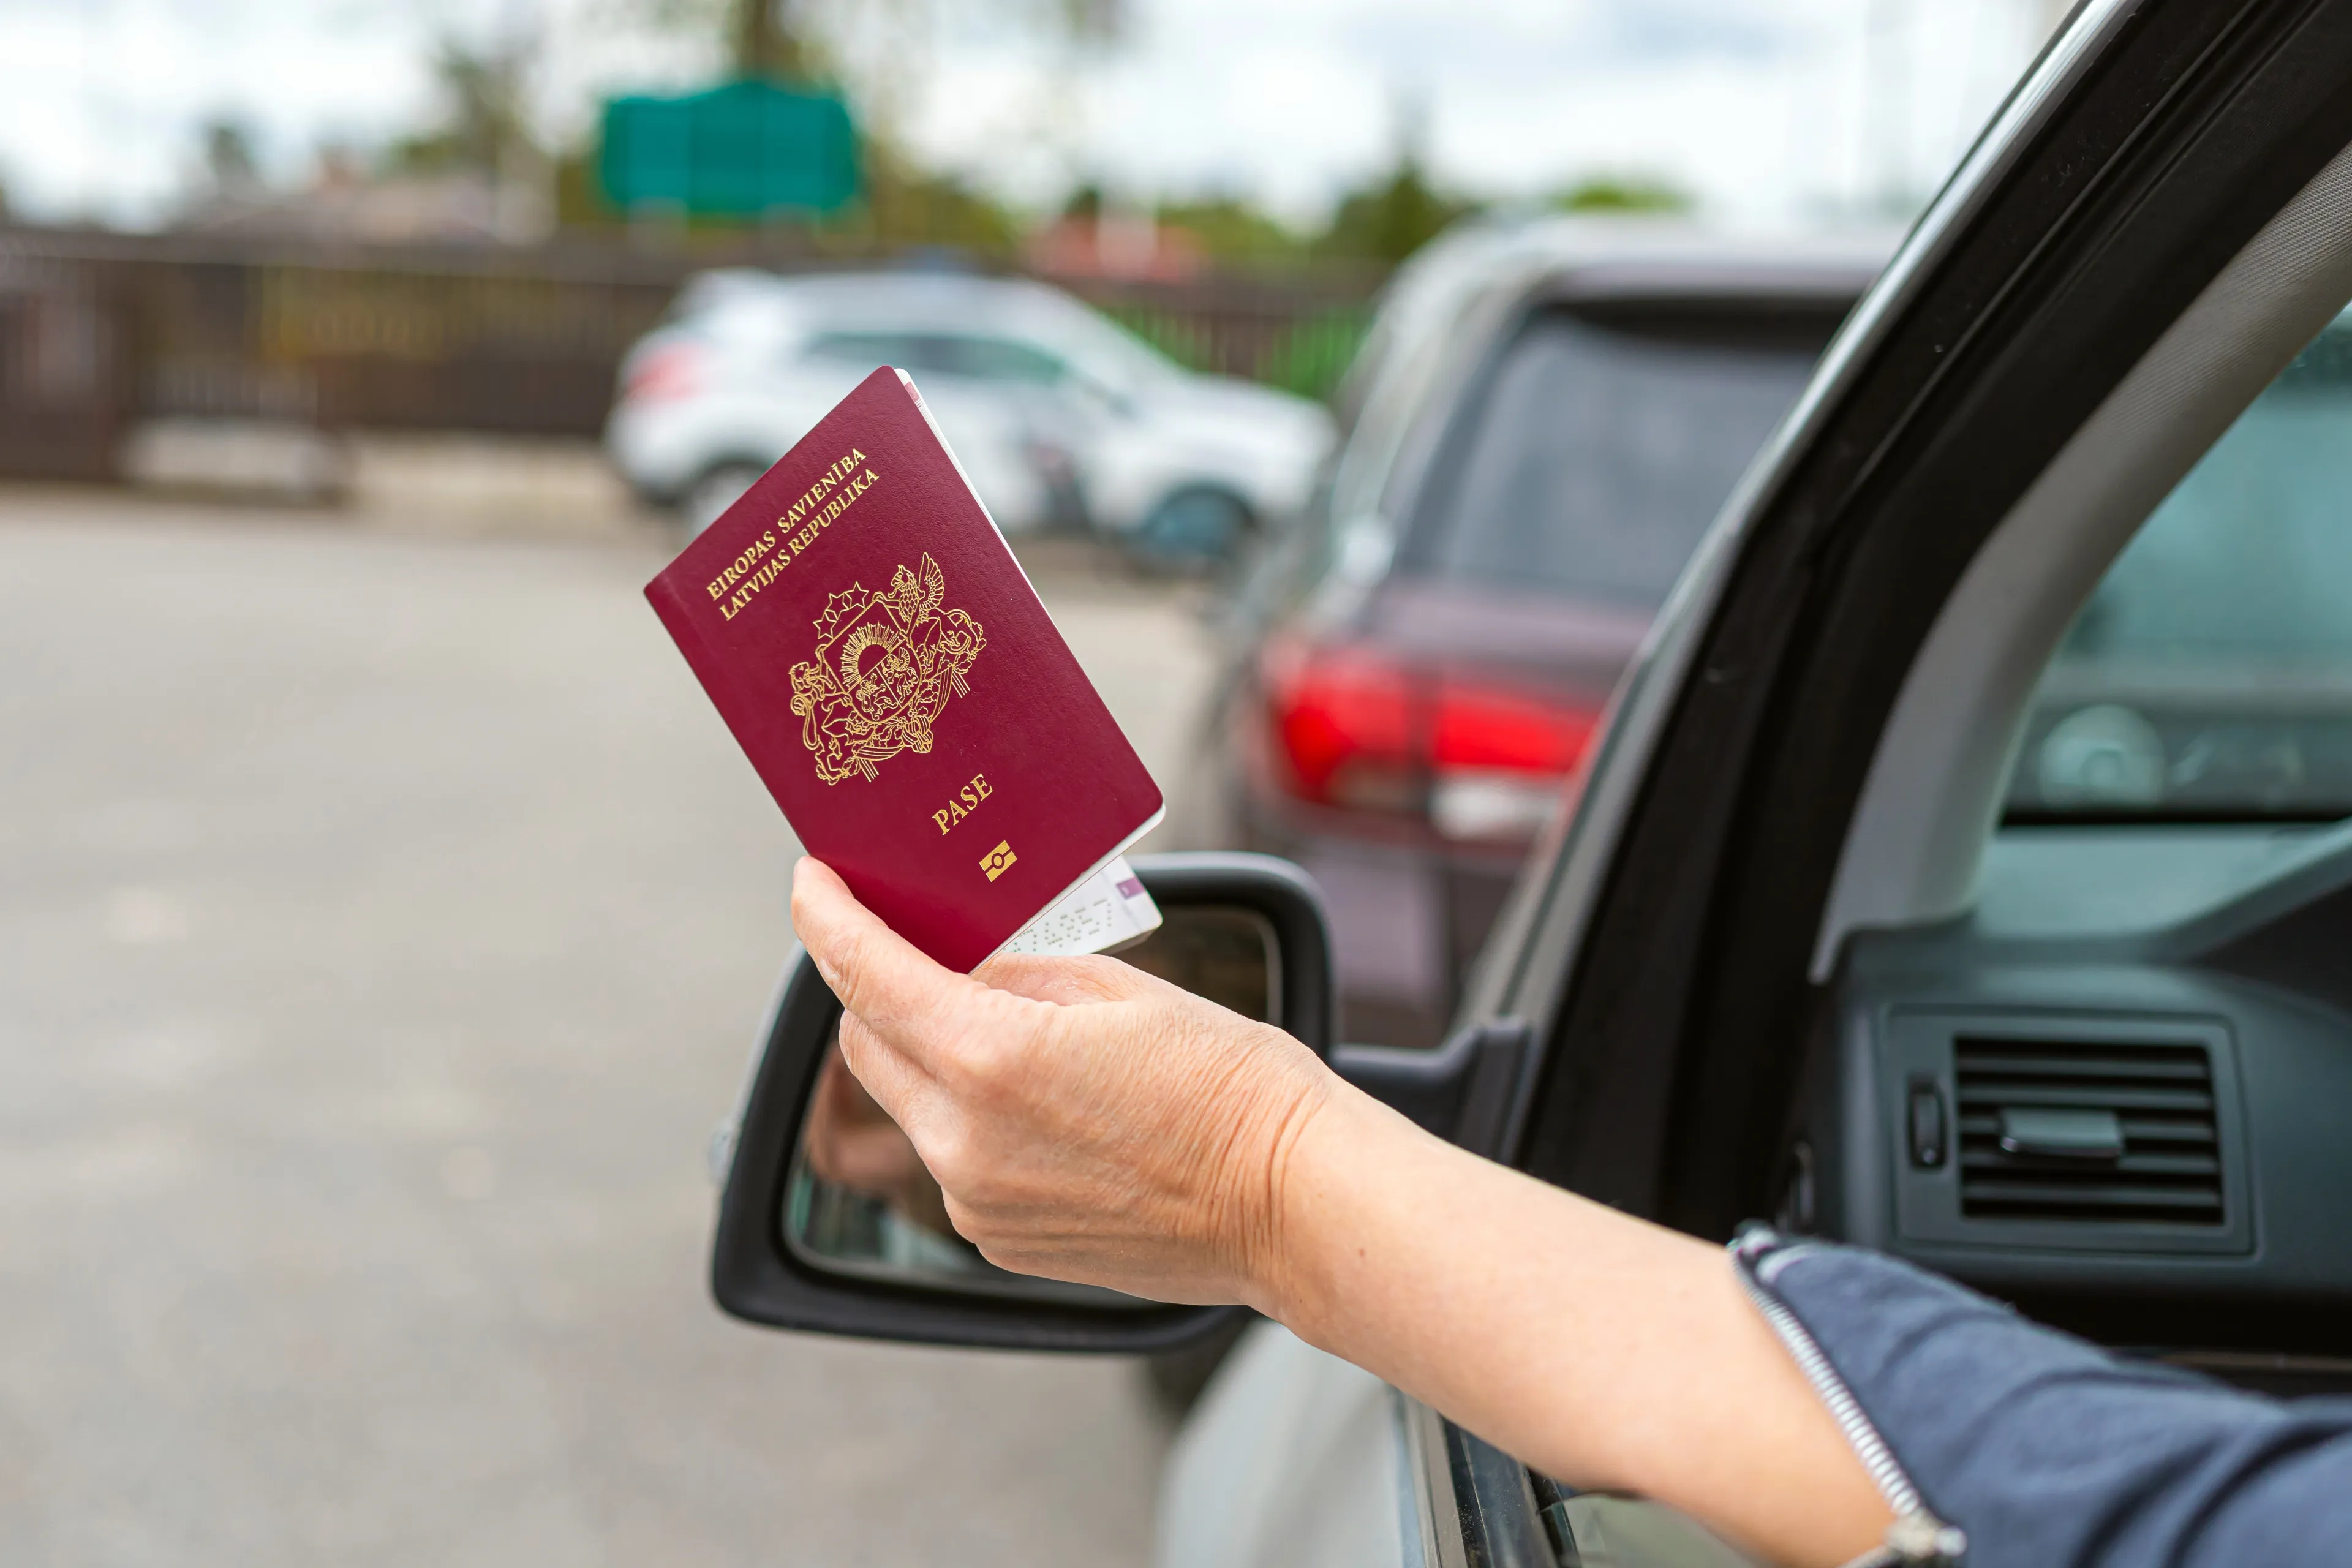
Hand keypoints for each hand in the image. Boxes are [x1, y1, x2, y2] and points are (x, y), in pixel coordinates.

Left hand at [789, 856, 1334, 1307]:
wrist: (1288, 1201)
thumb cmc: (1229, 1085)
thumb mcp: (1119, 989)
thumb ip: (1016, 974)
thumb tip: (956, 963)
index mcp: (991, 1058)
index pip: (865, 975)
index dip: (826, 919)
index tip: (811, 883)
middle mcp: (964, 1141)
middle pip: (865, 1043)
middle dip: (877, 988)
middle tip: (918, 949)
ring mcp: (977, 1202)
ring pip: (910, 1104)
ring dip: (932, 1058)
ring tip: (1014, 1034)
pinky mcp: (999, 1241)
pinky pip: (952, 1160)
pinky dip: (971, 1120)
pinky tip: (1045, 1106)